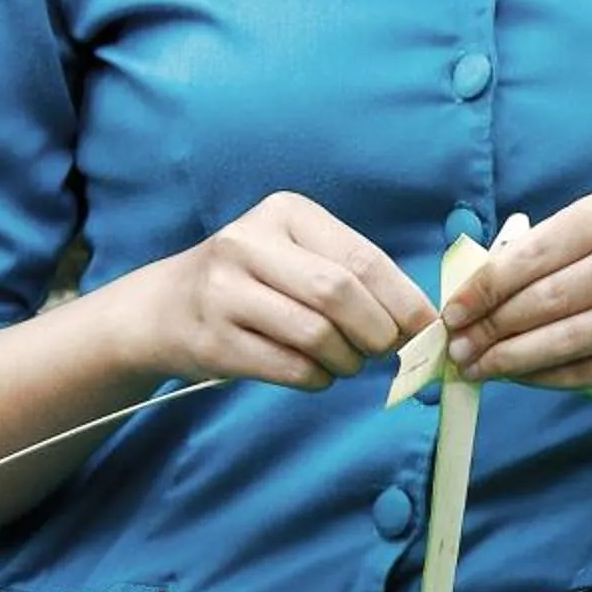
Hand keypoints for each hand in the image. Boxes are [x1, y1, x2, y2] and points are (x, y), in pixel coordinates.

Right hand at [137, 192, 432, 389]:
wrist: (163, 307)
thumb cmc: (254, 281)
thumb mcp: (296, 253)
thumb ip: (354, 275)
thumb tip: (422, 321)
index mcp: (285, 213)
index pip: (362, 259)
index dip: (404, 301)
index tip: (428, 329)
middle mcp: (249, 243)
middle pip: (339, 295)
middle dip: (377, 333)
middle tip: (384, 350)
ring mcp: (224, 291)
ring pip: (316, 335)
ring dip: (347, 360)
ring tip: (345, 361)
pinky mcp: (213, 339)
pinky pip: (290, 367)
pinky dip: (317, 378)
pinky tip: (315, 372)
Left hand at [440, 193, 591, 388]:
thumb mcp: (574, 237)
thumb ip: (524, 260)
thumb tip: (465, 308)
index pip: (535, 253)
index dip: (486, 287)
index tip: (453, 314)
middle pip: (548, 300)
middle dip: (492, 328)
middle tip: (458, 349)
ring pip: (566, 341)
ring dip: (511, 359)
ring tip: (478, 367)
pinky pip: (586, 373)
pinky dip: (543, 377)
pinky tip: (516, 376)